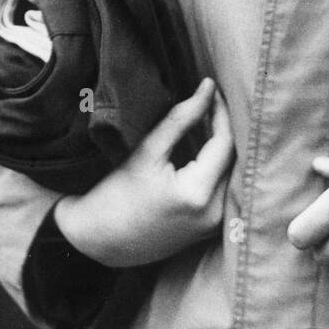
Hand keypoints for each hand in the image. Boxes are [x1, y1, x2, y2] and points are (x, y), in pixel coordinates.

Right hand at [54, 77, 233, 267]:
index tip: (212, 91)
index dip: (221, 114)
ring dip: (223, 148)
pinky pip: (223, 190)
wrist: (97, 241)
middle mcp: (214, 213)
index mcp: (197, 194)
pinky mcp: (209, 230)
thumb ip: (182, 118)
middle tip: (212, 102)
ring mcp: (213, 225)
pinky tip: (205, 151)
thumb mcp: (147, 152)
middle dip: (224, 129)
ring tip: (210, 121)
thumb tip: (209, 87)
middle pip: (232, 159)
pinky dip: (217, 168)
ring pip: (231, 174)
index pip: (224, 143)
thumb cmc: (116, 195)